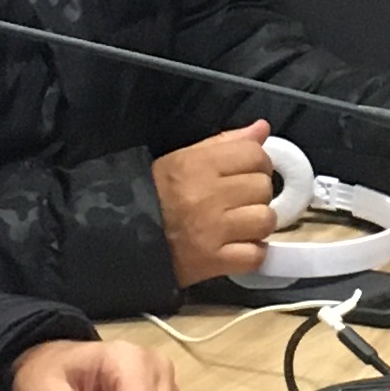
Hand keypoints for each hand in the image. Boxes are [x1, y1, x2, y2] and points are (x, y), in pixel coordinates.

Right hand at [152, 121, 275, 283]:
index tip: (245, 174)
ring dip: (257, 225)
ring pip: (265, 220)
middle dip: (255, 194)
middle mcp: (207, 195)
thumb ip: (225, 142)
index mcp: (198, 165)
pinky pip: (256, 254)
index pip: (255, 154)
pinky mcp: (213, 261)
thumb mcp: (184, 159)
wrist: (124, 238)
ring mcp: (212, 230)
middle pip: (263, 187)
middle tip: (237, 202)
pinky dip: (252, 253)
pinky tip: (237, 247)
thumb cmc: (157, 194)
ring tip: (238, 225)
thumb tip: (262, 129)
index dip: (257, 164)